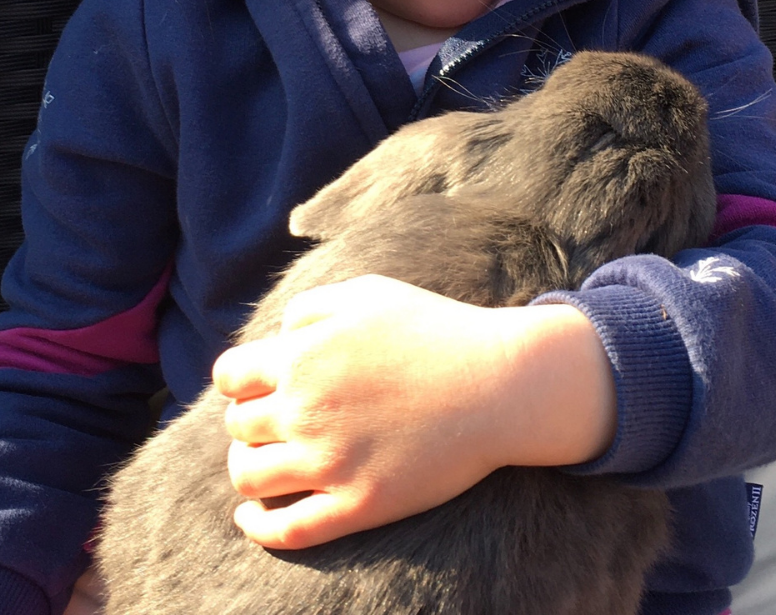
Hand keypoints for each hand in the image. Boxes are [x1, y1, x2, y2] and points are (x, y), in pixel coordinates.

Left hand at [213, 275, 615, 550]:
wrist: (498, 382)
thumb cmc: (434, 330)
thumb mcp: (368, 293)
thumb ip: (310, 307)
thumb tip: (275, 336)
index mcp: (303, 355)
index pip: (229, 375)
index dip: (236, 380)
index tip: (253, 386)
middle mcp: (306, 409)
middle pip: (237, 426)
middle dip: (246, 422)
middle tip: (269, 422)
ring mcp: (330, 462)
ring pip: (249, 477)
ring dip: (246, 468)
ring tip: (263, 464)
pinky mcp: (358, 504)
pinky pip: (286, 530)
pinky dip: (257, 526)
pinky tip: (254, 517)